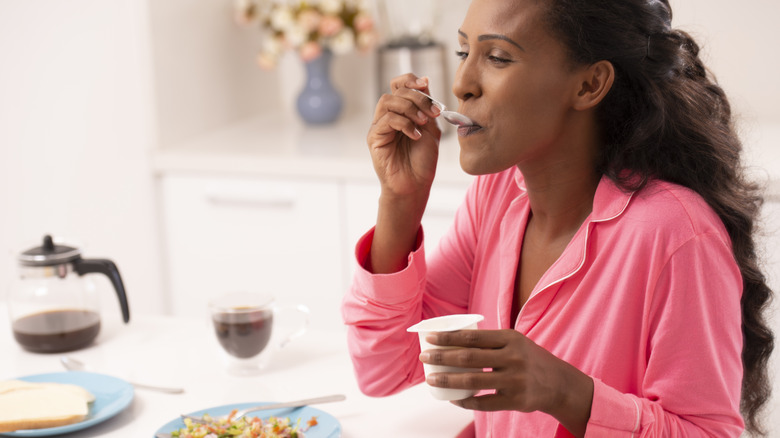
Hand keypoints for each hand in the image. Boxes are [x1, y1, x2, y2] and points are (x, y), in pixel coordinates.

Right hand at [368, 74, 442, 198]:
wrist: (415, 185)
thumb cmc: (422, 160)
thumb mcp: (431, 128)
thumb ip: (427, 106)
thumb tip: (425, 80)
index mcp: (401, 111)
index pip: (399, 84)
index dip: (410, 80)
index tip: (425, 85)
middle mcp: (388, 116)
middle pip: (396, 90)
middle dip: (417, 97)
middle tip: (432, 112)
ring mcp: (379, 126)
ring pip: (388, 101)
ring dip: (409, 108)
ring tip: (423, 123)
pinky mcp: (374, 138)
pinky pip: (386, 119)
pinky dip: (404, 124)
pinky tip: (415, 136)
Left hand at [421, 329, 593, 436]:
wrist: (559, 384)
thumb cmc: (529, 359)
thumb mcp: (515, 342)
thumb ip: (490, 341)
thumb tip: (453, 338)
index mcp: (510, 339)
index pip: (472, 336)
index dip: (448, 338)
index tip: (429, 339)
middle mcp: (513, 358)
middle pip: (469, 357)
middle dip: (441, 358)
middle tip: (424, 358)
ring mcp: (515, 380)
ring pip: (473, 381)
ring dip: (448, 381)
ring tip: (431, 379)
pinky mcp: (516, 400)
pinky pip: (484, 403)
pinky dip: (466, 401)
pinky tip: (453, 399)